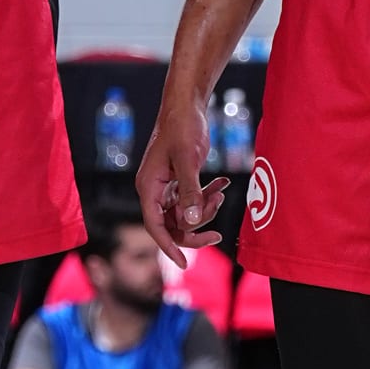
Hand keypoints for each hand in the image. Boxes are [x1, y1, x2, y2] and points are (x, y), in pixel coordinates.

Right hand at [137, 96, 228, 261]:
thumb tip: (191, 222)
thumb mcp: (187, 159)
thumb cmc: (182, 127)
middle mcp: (154, 189)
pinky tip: (221, 183)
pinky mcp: (178, 179)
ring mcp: (166, 185)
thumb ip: (189, 191)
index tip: (182, 263)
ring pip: (184, 212)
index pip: (154, 225)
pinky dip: (207, 194)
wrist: (186, 105)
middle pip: (171, 224)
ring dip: (204, 208)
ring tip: (221, 192)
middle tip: (217, 236)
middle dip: (194, 229)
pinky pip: (191, 198)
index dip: (168, 246)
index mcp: (148, 186)